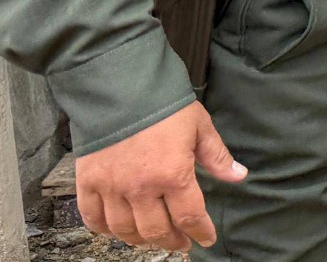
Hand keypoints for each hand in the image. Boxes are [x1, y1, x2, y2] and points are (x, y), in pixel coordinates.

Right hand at [75, 102, 244, 250]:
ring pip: (125, 230)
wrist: (118, 86)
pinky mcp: (88, 182)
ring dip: (141, 239)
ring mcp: (112, 187)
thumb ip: (216, 156)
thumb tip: (238, 175)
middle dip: (172, 240)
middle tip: (181, 240)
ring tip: (152, 237)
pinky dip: (105, 229)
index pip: (190, 216)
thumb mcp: (199, 126)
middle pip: (156, 230)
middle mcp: (141, 188)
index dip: (200, 231)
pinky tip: (117, 229)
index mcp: (173, 175)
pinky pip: (93, 218)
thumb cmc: (162, 104)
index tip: (206, 238)